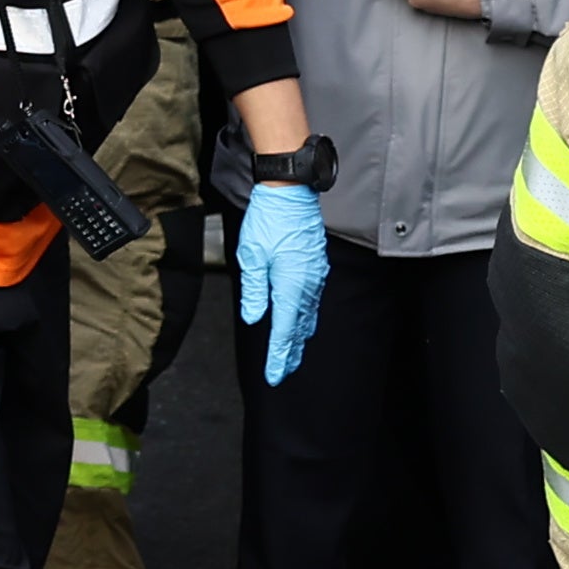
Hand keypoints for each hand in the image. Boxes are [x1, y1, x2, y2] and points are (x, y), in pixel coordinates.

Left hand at [236, 182, 329, 384]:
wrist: (290, 192)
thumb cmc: (268, 220)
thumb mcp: (251, 256)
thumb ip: (254, 291)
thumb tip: (256, 318)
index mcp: (290, 285)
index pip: (283, 331)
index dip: (278, 356)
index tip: (274, 375)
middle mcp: (307, 285)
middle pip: (299, 329)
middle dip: (290, 353)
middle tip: (282, 372)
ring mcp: (315, 276)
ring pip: (307, 316)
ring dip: (299, 337)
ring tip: (291, 354)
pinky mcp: (317, 266)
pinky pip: (312, 300)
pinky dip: (305, 318)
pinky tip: (301, 322)